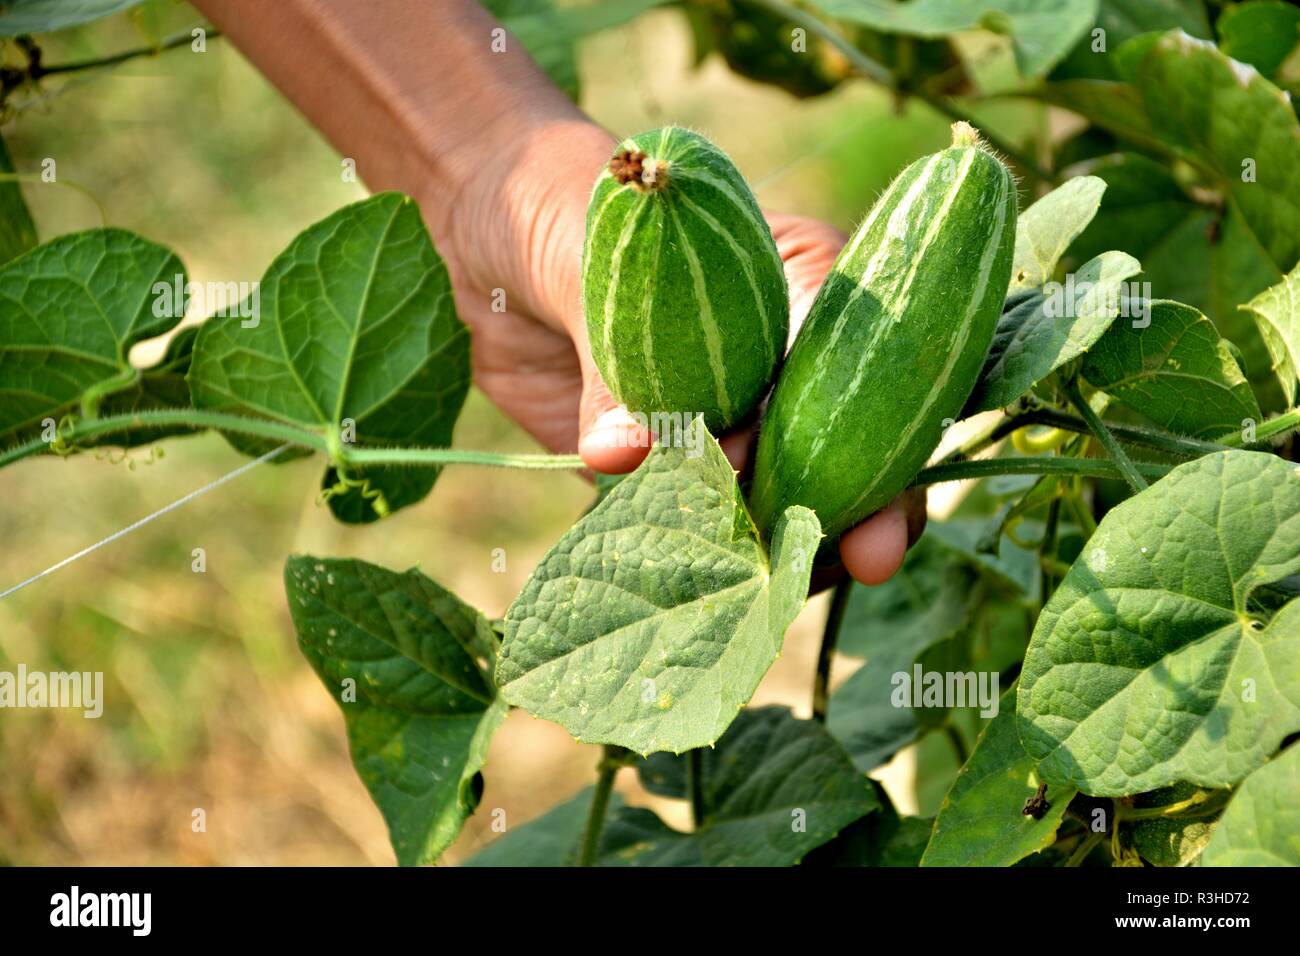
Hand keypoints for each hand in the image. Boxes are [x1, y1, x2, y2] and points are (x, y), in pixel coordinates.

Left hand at [433, 120, 924, 585]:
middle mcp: (778, 364)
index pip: (860, 371)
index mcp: (801, 289)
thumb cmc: (561, 204)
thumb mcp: (593, 260)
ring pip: (769, 501)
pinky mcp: (660, 465)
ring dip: (771, 547)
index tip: (865, 511)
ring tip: (766, 591)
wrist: (487, 227)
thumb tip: (622, 457)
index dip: (873, 445)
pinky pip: (686, 522)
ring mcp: (724, 421)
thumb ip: (614, 361)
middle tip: (859, 566)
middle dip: (850, 513)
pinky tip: (695, 593)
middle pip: (836, 451)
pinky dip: (689, 557)